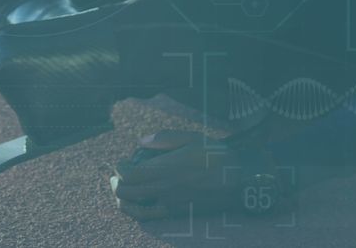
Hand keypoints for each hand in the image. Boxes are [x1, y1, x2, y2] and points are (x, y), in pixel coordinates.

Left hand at [109, 130, 244, 220]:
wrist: (239, 181)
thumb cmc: (216, 156)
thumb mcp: (192, 138)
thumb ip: (163, 139)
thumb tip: (140, 142)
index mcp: (166, 168)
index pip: (128, 173)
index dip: (119, 167)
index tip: (122, 160)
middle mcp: (164, 189)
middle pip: (125, 191)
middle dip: (115, 181)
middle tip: (118, 174)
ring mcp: (169, 203)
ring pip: (132, 208)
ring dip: (121, 198)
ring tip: (122, 188)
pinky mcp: (175, 213)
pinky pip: (147, 217)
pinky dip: (135, 210)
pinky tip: (136, 202)